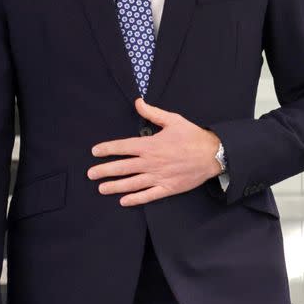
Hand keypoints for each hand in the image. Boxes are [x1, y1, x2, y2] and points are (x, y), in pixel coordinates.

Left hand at [87, 97, 222, 205]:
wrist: (213, 154)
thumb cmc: (192, 136)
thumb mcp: (172, 120)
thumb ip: (152, 113)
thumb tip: (138, 102)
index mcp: (151, 145)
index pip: (123, 147)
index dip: (108, 149)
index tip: (95, 151)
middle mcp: (151, 162)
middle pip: (123, 167)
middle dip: (104, 170)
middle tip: (90, 174)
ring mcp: (159, 176)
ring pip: (132, 183)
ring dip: (115, 186)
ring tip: (101, 188)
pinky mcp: (167, 188)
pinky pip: (148, 196)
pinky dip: (135, 199)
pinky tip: (123, 201)